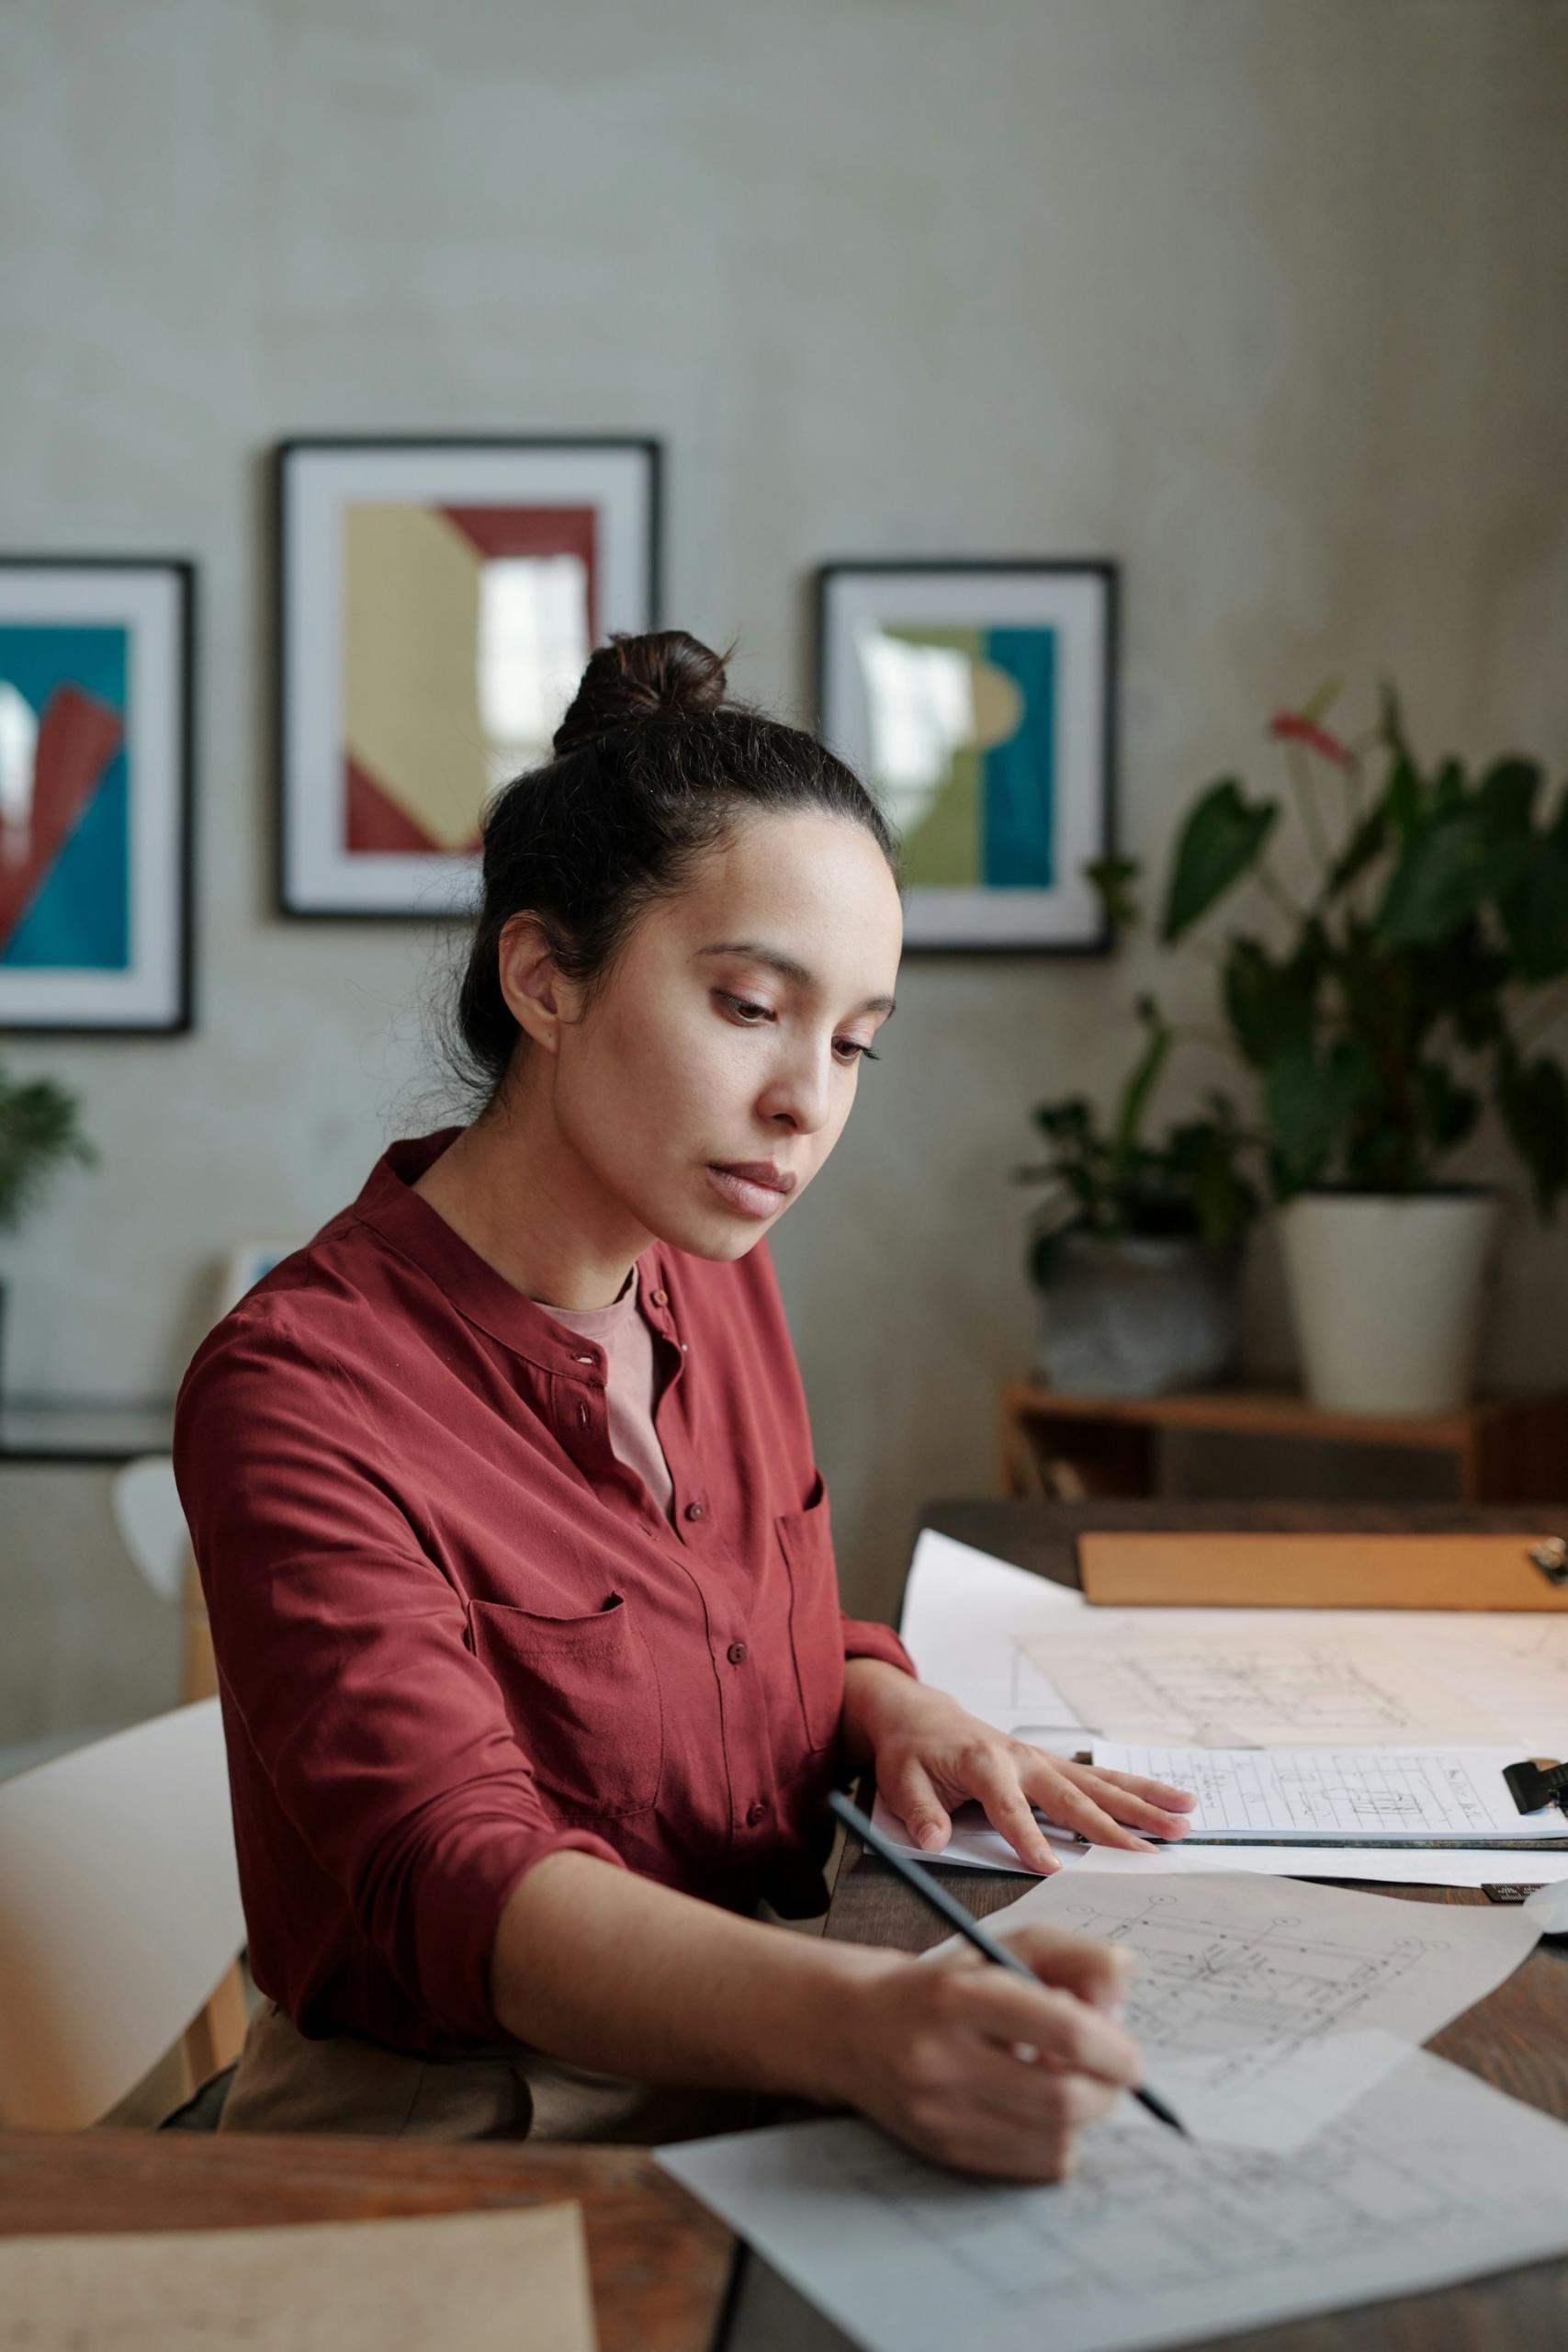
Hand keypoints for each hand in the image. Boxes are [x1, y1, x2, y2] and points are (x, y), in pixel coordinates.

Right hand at [833, 1923, 1141, 2179]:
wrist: (858, 2030)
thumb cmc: (949, 1984)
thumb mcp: (1007, 1946)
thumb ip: (1076, 1958)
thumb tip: (1121, 2005)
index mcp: (960, 1995)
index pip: (1060, 2029)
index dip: (1113, 2048)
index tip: (1131, 2055)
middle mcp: (943, 2058)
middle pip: (1063, 2099)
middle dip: (1106, 2090)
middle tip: (1111, 2073)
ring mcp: (941, 2113)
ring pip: (1055, 2140)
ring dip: (1086, 2117)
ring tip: (1072, 2084)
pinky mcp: (946, 2152)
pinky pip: (1036, 2167)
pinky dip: (1061, 2142)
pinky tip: (1044, 2111)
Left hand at [842, 1663, 1195, 1873]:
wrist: (923, 1715)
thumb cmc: (913, 1750)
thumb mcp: (901, 1780)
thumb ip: (921, 1812)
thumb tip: (933, 1840)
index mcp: (984, 1764)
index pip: (1009, 1809)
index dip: (1029, 1840)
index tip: (1054, 1870)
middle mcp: (1023, 1760)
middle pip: (1073, 1798)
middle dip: (1114, 1826)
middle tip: (1152, 1852)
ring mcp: (1043, 1762)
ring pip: (1100, 1785)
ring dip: (1143, 1803)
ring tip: (1183, 1820)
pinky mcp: (1052, 1766)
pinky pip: (1100, 1778)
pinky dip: (1137, 1788)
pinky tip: (1171, 1798)